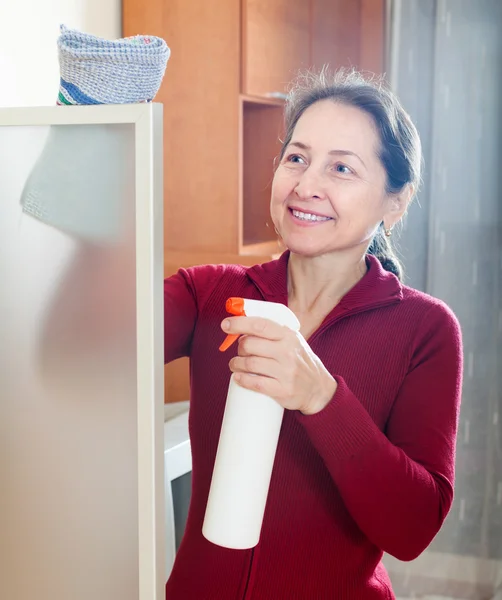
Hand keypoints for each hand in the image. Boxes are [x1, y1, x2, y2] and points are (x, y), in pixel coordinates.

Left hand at [222, 316, 337, 414]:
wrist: (319, 390)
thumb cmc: (301, 363)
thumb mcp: (293, 341)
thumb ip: (273, 333)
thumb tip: (243, 326)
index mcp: (289, 336)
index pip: (260, 324)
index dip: (239, 323)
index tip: (225, 325)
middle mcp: (288, 352)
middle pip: (250, 344)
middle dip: (239, 348)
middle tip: (239, 352)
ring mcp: (286, 372)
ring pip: (249, 364)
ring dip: (235, 364)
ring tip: (235, 365)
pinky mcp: (282, 390)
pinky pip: (255, 383)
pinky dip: (242, 380)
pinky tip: (237, 378)